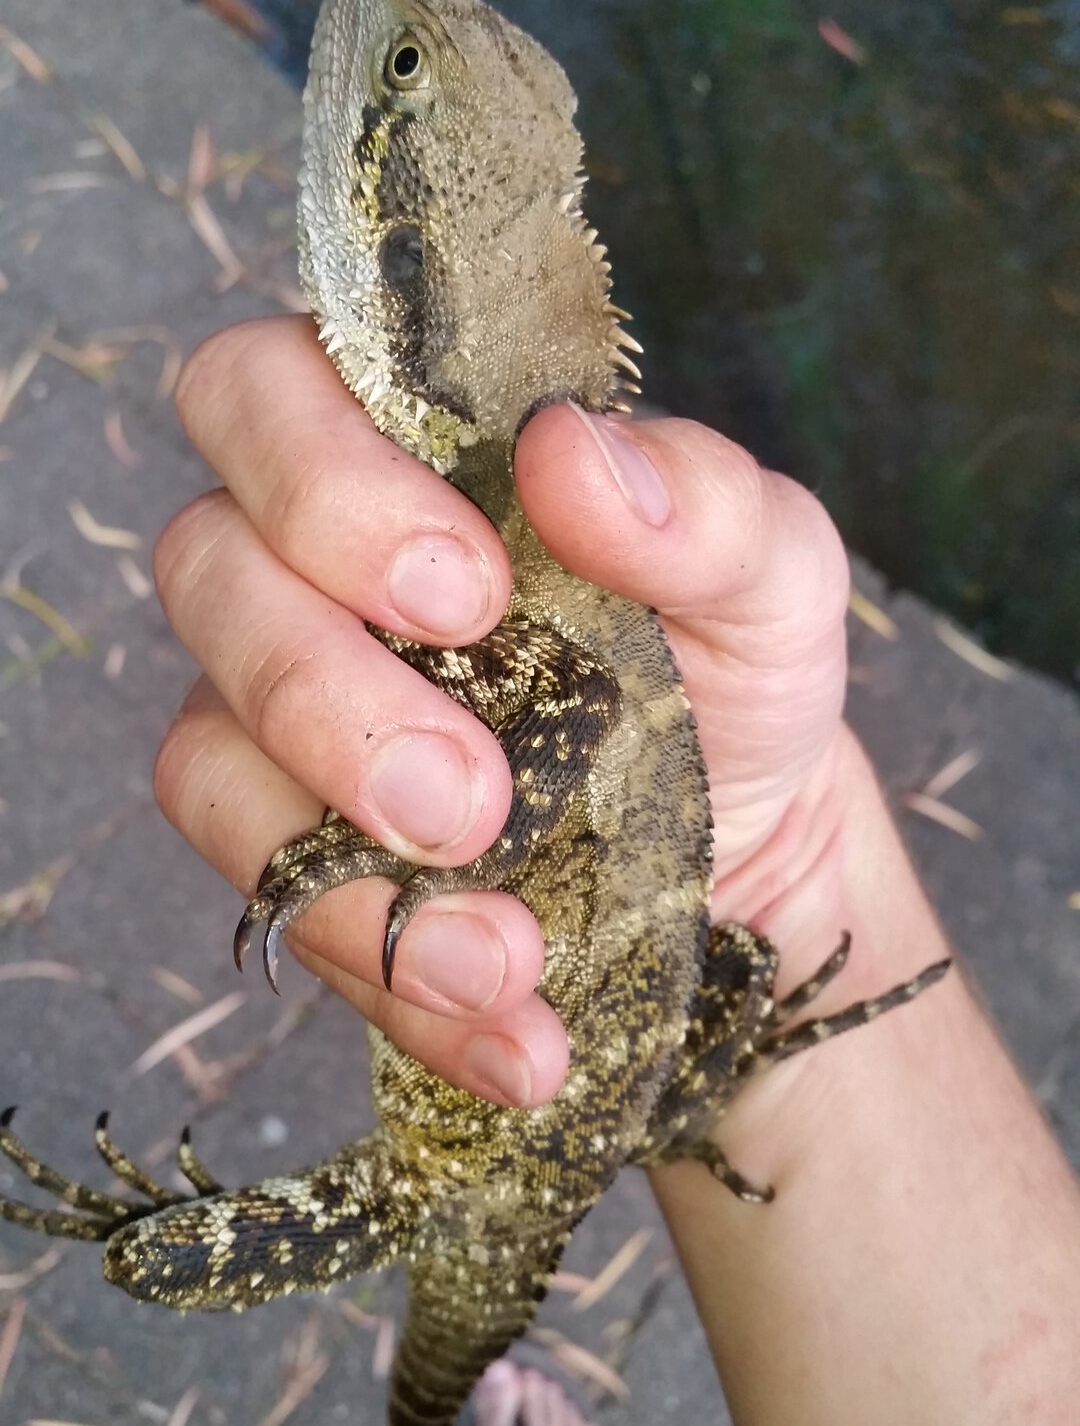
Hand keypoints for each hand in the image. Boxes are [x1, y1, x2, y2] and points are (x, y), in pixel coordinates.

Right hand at [154, 316, 856, 1109]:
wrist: (746, 847)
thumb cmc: (733, 666)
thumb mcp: (770, 577)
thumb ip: (702, 503)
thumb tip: (574, 453)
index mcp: (405, 443)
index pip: (259, 389)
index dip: (321, 481)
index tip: (467, 590)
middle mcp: (304, 561)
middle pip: (206, 572)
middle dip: (326, 696)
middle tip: (473, 800)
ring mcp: (277, 711)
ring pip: (206, 757)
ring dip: (350, 870)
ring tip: (509, 956)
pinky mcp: (293, 846)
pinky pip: (276, 905)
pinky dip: (395, 980)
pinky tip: (516, 1036)